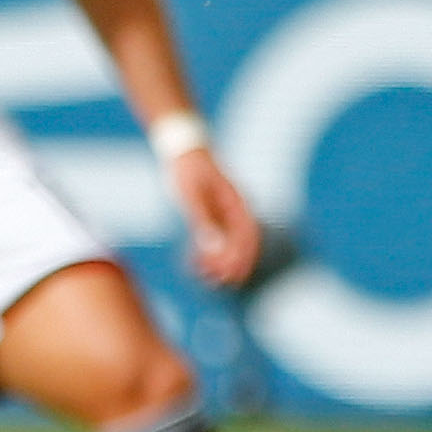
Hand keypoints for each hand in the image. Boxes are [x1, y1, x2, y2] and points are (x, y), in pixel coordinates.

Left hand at [168, 141, 262, 291]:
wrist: (181, 149)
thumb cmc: (188, 169)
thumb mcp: (193, 195)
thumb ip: (203, 221)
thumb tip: (213, 248)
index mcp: (237, 202)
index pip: (249, 235)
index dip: (245, 257)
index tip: (235, 276)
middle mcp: (235, 208)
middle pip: (240, 242)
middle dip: (231, 263)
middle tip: (218, 282)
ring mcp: (224, 210)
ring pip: (227, 241)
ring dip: (219, 260)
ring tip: (206, 278)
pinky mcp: (211, 212)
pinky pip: (214, 236)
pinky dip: (207, 251)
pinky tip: (196, 263)